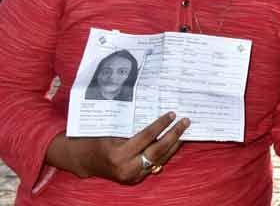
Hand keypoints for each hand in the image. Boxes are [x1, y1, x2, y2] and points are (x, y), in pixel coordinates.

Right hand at [58, 112, 188, 182]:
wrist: (82, 160)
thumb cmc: (95, 139)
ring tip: (184, 131)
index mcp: (118, 154)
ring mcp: (131, 176)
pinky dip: (165, 153)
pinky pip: (154, 165)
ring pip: (159, 159)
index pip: (146, 137)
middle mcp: (126, 167)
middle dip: (173, 135)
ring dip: (173, 145)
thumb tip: (155, 111)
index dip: (161, 125)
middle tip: (185, 122)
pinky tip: (174, 143)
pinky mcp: (134, 179)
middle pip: (157, 150)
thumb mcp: (111, 130)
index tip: (172, 114)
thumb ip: (131, 126)